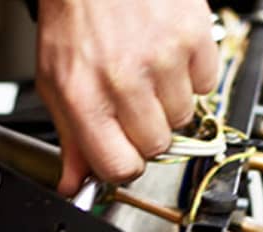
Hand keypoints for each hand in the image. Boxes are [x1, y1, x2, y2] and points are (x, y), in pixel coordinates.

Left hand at [35, 0, 218, 194]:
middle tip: (134, 102)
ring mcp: (162, 59)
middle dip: (147, 130)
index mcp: (83, 97)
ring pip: (183, 118)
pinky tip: (168, 54)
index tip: (124, 152)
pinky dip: (191, 75)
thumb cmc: (75, 15)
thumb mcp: (56, 78)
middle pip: (156, 147)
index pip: (119, 167)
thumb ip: (70, 136)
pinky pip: (206, 85)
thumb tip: (75, 184)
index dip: (124, 164)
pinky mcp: (192, 38)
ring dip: (170, 102)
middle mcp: (123, 80)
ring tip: (149, 71)